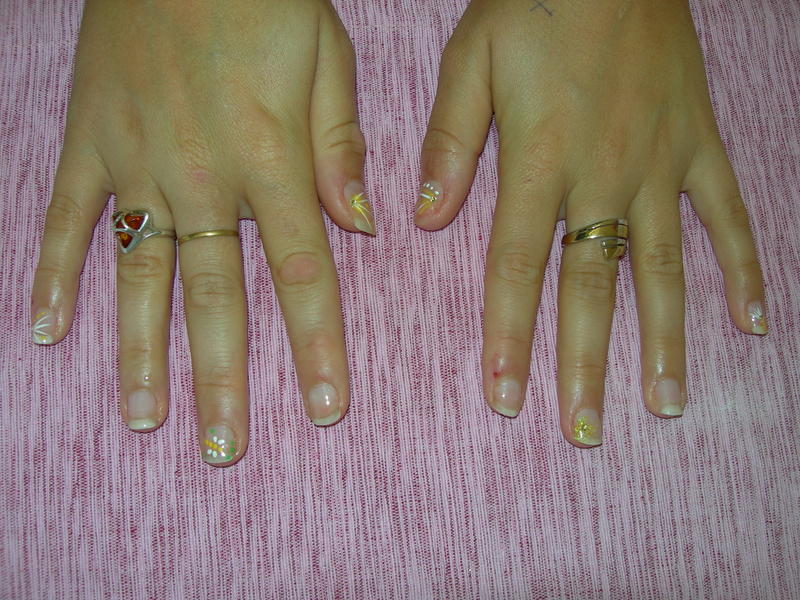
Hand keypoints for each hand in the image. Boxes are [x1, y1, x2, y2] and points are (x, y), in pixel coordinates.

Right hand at [30, 0, 371, 464]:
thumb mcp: (327, 56)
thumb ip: (342, 146)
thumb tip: (363, 224)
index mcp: (272, 157)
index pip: (304, 274)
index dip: (318, 346)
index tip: (326, 407)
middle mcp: (203, 174)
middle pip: (217, 296)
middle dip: (225, 376)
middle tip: (224, 448)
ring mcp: (137, 162)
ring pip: (141, 274)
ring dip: (140, 351)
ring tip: (142, 417)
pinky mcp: (90, 142)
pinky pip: (64, 218)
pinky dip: (50, 273)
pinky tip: (44, 330)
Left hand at [416, 0, 765, 444]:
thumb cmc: (533, 3)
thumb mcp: (469, 59)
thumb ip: (449, 142)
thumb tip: (428, 218)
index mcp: (539, 161)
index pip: (517, 268)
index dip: (510, 337)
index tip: (505, 397)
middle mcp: (603, 175)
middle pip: (591, 288)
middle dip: (584, 363)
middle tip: (585, 431)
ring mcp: (659, 164)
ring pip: (662, 268)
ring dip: (664, 340)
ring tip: (665, 404)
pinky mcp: (698, 144)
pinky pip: (727, 215)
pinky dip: (743, 267)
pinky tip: (753, 322)